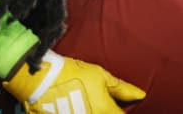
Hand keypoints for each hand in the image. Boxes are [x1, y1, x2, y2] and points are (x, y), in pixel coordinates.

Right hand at [3, 50, 144, 112]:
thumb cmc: (72, 73)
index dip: (122, 111)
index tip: (119, 106)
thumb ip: (121, 88)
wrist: (41, 79)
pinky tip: (76, 106)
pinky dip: (81, 112)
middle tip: (97, 101)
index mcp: (105, 110)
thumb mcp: (100, 75)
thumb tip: (141, 95)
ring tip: (84, 102)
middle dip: (107, 111)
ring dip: (94, 112)